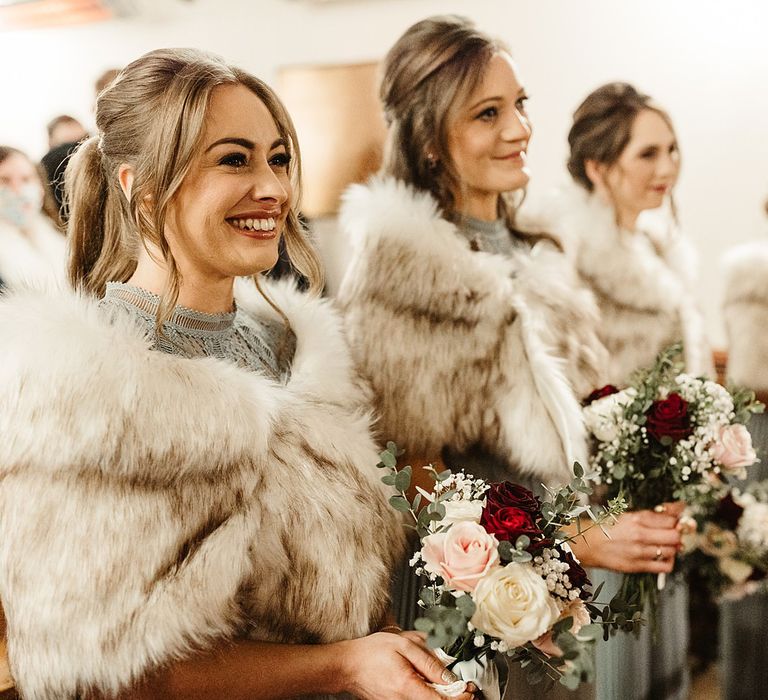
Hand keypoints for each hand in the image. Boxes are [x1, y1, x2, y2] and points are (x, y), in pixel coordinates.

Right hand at [337, 632, 475, 699]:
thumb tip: (449, 676)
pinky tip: (428, 681)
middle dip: (454, 696)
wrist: (348, 665)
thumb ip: (428, 661)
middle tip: (464, 686)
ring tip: (444, 680)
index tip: (469, 689)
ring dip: (440, 694)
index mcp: (408, 688)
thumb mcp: (403, 646)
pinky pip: (417, 699)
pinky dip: (428, 692)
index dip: (461, 697)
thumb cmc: (371, 653)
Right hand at [568, 508, 681, 573]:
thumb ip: (651, 515)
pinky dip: (669, 561)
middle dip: (678, 533)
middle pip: (675, 535)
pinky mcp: (638, 566)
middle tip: (674, 532)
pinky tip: (662, 556)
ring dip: (673, 547)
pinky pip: (665, 566)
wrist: (589, 544)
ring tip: (665, 544)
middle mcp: (640, 534)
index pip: (670, 518)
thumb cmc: (608, 529)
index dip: (678, 517)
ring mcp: (640, 552)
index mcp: (637, 518)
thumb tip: (675, 511)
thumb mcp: (628, 515)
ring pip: (672, 551)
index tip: (680, 517)